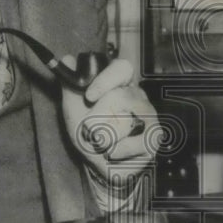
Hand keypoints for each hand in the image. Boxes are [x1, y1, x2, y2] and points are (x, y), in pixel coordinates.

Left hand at [60, 56, 160, 181]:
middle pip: (121, 96)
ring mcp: (150, 118)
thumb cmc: (88, 132)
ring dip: (104, 138)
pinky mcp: (154, 139)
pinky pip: (130, 144)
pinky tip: (115, 153)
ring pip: (124, 122)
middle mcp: (139, 97)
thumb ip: (71, 85)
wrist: (97, 162)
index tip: (89, 96)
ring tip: (102, 142)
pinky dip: (115, 152)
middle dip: (97, 117)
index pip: (122, 68)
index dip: (107, 79)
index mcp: (121, 85)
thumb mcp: (74, 108)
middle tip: (89, 129)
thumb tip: (68, 59)